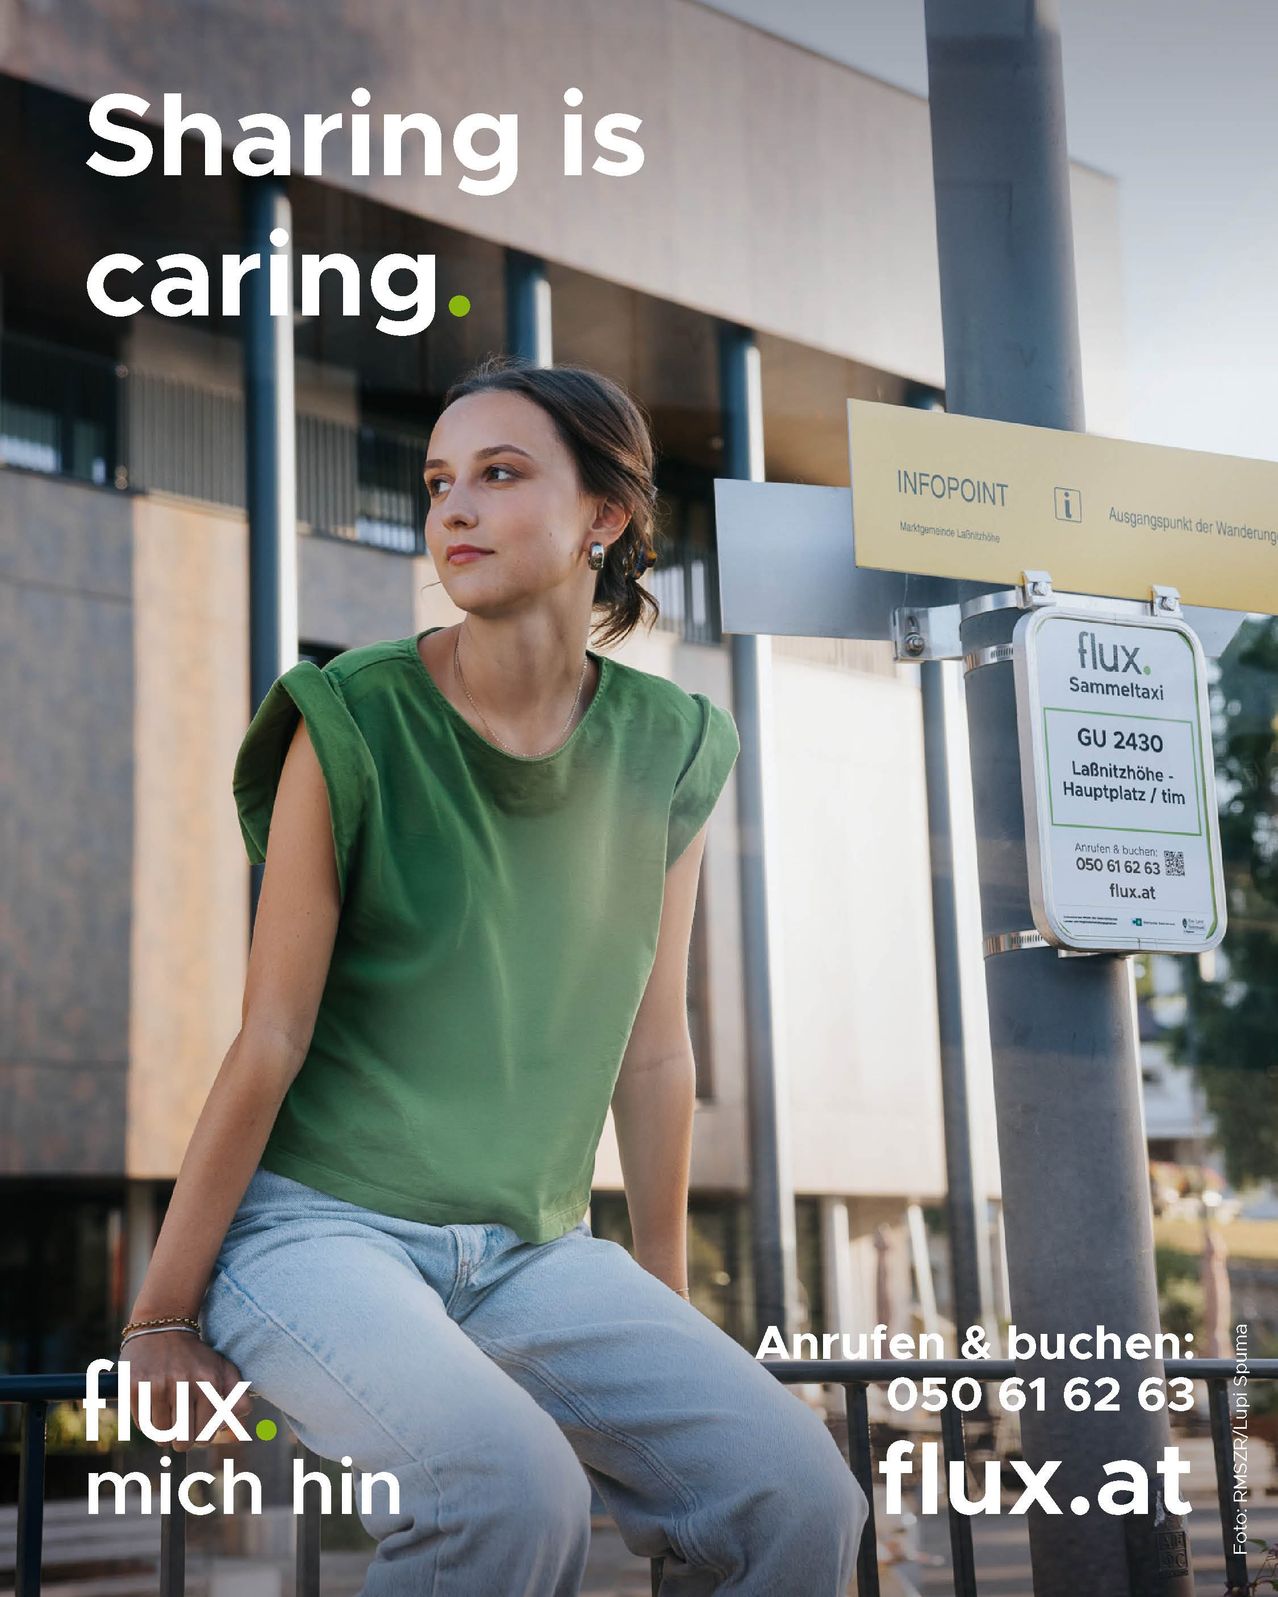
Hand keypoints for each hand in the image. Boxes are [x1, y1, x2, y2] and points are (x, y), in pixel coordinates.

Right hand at [119, 1331, 254, 1452]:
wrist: (163, 1327)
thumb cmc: (196, 1356)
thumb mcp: (224, 1369)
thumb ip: (239, 1398)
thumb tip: (232, 1427)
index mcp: (209, 1382)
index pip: (205, 1436)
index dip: (200, 1435)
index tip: (197, 1424)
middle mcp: (183, 1384)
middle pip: (182, 1442)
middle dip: (182, 1438)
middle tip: (180, 1424)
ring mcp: (157, 1386)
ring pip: (160, 1436)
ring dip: (163, 1431)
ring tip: (167, 1411)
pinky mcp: (134, 1387)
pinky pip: (142, 1425)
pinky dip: (147, 1422)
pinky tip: (153, 1405)